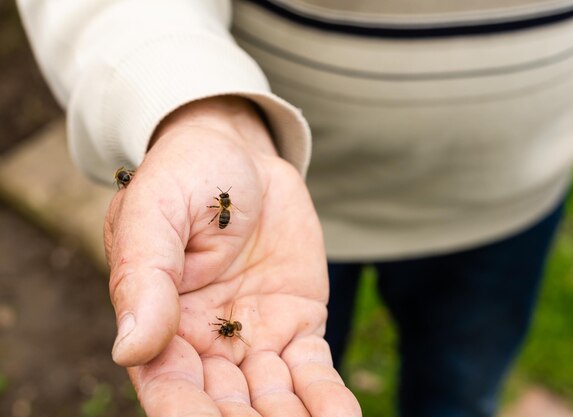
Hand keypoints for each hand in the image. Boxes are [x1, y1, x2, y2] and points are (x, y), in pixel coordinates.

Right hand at [104, 97, 360, 415]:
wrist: (239, 155)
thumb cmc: (185, 176)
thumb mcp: (154, 212)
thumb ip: (143, 277)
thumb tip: (129, 350)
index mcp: (159, 323)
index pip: (171, 390)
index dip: (191, 416)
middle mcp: (205, 344)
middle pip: (226, 407)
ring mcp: (254, 337)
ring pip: (273, 399)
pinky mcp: (296, 322)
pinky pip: (312, 371)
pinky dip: (327, 399)